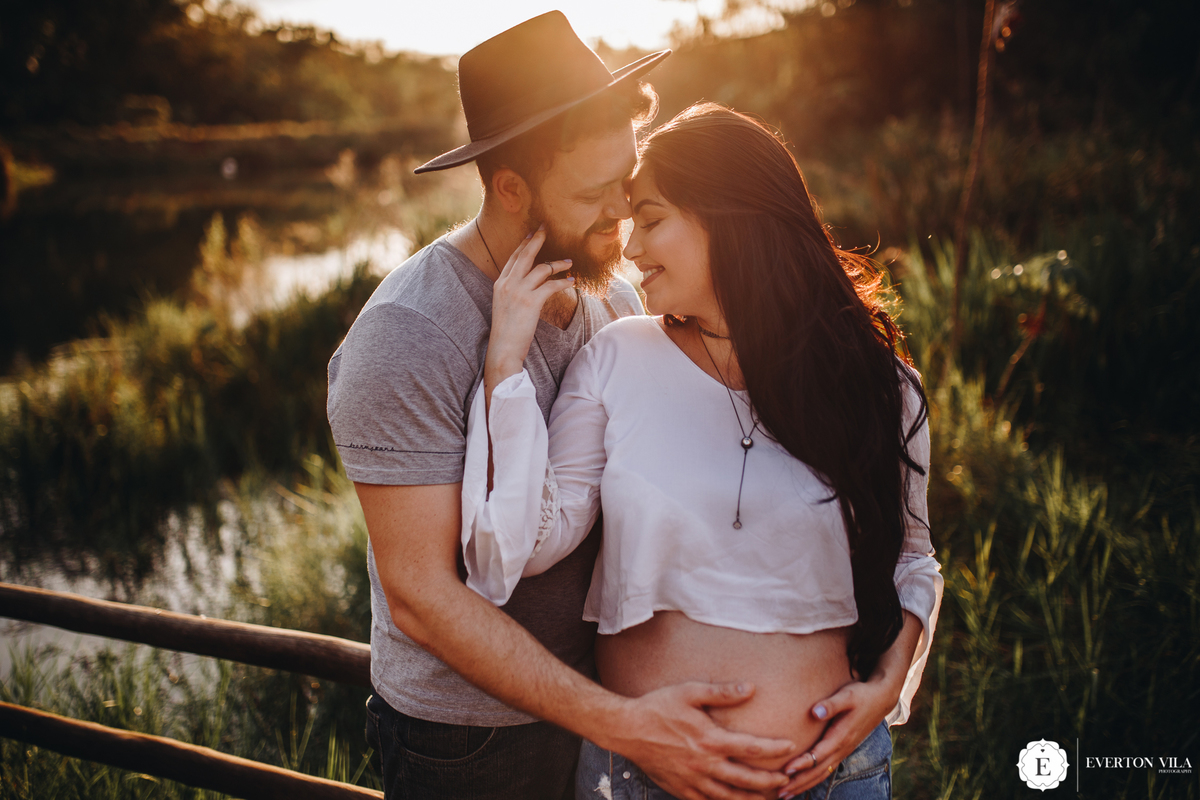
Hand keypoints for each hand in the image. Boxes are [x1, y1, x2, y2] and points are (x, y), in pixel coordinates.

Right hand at [483, 227, 573, 403]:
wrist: (503, 349)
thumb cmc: (506, 333)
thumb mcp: (504, 307)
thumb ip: (512, 294)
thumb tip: (527, 288)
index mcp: (499, 284)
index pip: (513, 258)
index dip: (523, 245)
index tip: (532, 235)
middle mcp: (507, 284)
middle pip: (525, 255)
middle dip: (536, 240)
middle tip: (545, 229)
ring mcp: (518, 291)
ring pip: (541, 267)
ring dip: (558, 263)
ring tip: (569, 262)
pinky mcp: (531, 302)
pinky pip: (551, 285)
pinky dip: (564, 282)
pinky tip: (572, 281)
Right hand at [606, 682, 793, 799]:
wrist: (627, 729)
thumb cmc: (659, 706)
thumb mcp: (690, 692)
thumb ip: (722, 692)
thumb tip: (751, 687)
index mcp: (711, 740)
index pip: (751, 748)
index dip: (774, 749)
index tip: (792, 746)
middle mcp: (705, 765)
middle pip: (746, 779)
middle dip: (770, 782)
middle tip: (787, 781)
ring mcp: (693, 781)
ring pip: (730, 796)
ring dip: (751, 798)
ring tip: (768, 798)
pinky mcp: (681, 789)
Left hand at [776, 678, 897, 797]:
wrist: (880, 699)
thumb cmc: (861, 695)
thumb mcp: (847, 696)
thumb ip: (831, 704)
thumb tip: (815, 712)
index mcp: (841, 736)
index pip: (819, 755)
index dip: (803, 763)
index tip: (786, 770)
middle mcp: (842, 748)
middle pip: (818, 771)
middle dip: (799, 782)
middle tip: (780, 792)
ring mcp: (843, 752)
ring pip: (822, 774)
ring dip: (804, 785)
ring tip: (786, 794)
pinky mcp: (842, 750)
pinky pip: (826, 770)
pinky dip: (813, 779)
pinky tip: (802, 784)